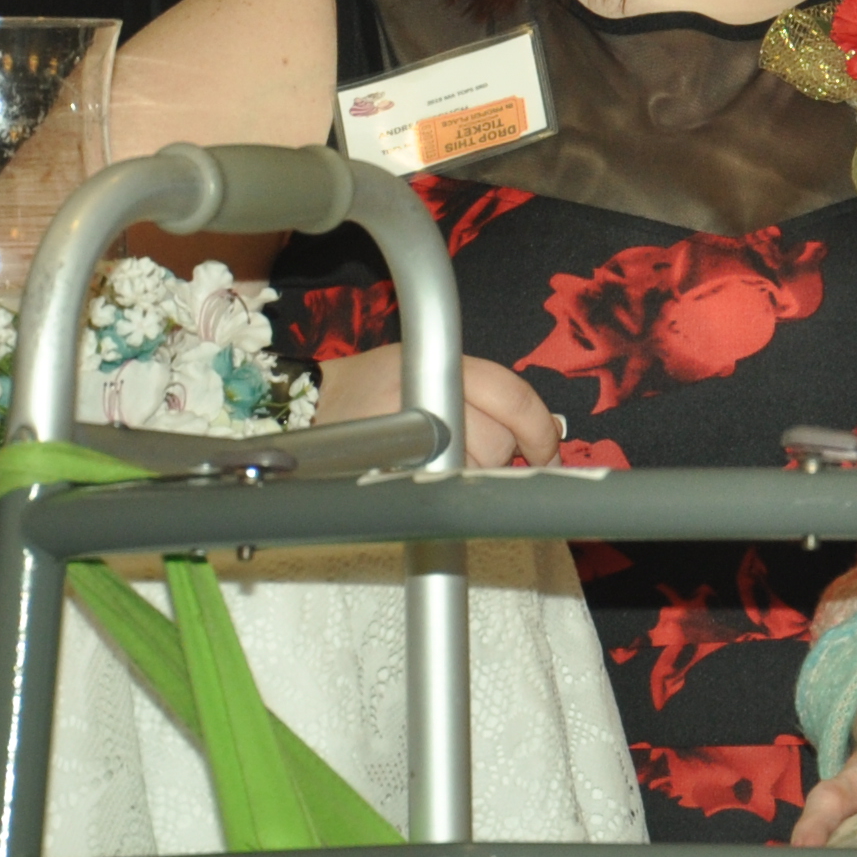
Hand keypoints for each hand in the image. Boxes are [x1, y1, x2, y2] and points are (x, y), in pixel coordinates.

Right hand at [314, 344, 560, 468]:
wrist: (309, 407)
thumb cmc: (372, 386)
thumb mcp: (424, 364)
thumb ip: (483, 389)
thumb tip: (547, 428)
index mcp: (441, 364)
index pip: (512, 396)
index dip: (540, 430)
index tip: (547, 451)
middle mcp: (429, 397)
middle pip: (499, 441)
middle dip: (494, 453)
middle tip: (458, 443)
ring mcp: (412, 437)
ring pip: (476, 470)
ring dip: (467, 473)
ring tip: (430, 454)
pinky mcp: (396, 472)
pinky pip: (444, 492)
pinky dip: (444, 491)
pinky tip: (425, 476)